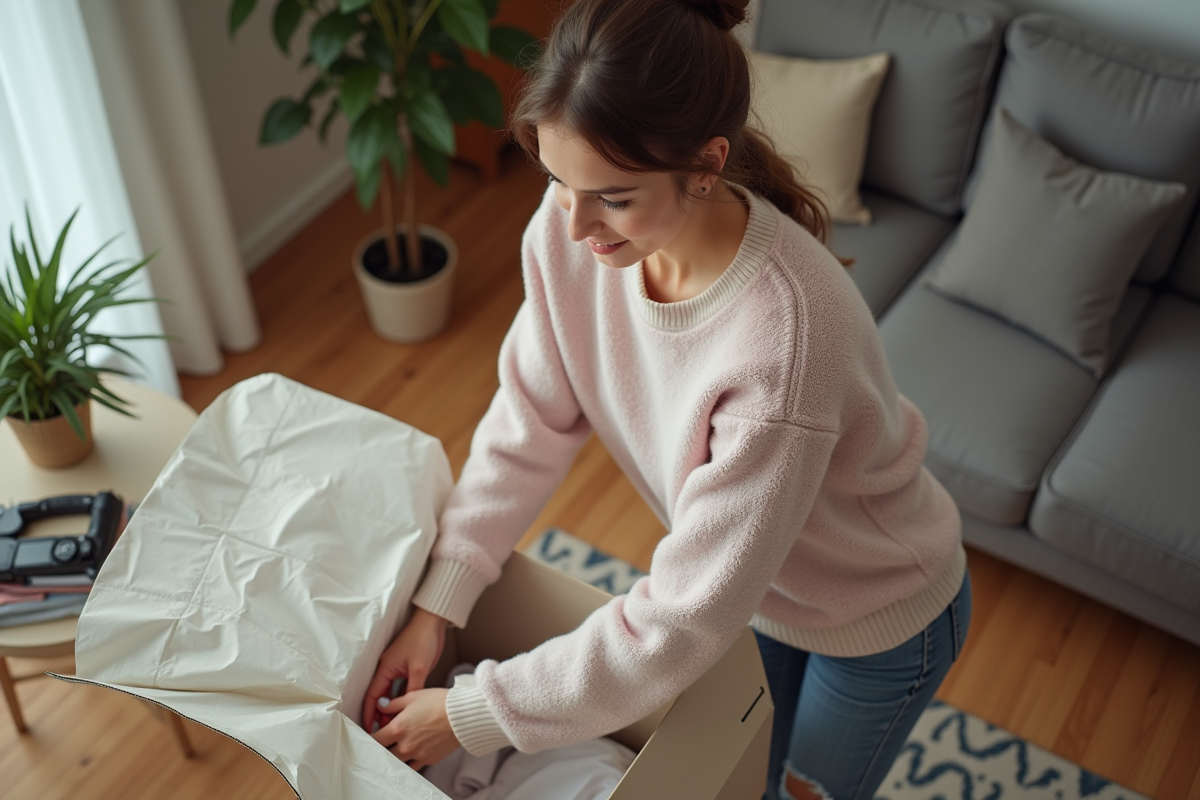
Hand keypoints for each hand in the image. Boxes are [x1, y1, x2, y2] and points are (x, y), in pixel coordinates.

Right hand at [362, 608, 448, 732]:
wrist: (433, 623)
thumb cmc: (424, 640)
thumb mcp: (419, 668)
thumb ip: (412, 689)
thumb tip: (406, 710)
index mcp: (385, 668)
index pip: (373, 696)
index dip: (369, 713)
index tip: (368, 729)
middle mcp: (387, 669)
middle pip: (378, 697)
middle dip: (378, 715)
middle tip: (381, 732)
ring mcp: (397, 669)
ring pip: (389, 694)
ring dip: (389, 708)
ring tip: (392, 726)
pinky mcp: (406, 668)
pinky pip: (398, 688)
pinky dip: (399, 700)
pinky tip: (403, 711)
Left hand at [372, 688, 459, 770]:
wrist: (463, 715)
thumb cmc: (439, 702)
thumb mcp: (413, 696)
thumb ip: (393, 704)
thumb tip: (381, 706)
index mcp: (398, 728)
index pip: (374, 739)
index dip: (369, 737)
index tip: (370, 735)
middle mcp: (405, 745)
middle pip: (384, 753)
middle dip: (382, 747)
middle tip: (384, 740)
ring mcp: (417, 754)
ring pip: (397, 761)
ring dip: (394, 754)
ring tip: (397, 746)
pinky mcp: (428, 759)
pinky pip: (413, 766)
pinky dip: (409, 761)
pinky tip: (411, 752)